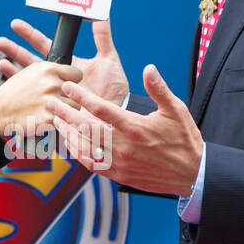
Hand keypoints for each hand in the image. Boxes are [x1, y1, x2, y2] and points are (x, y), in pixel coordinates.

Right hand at [0, 18, 128, 107]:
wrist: (112, 119)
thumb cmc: (111, 89)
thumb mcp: (108, 61)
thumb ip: (102, 39)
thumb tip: (101, 15)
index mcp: (65, 66)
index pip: (44, 45)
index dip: (30, 34)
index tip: (15, 24)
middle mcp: (54, 79)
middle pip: (30, 60)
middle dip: (14, 50)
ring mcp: (50, 94)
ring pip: (28, 80)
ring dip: (16, 71)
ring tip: (2, 63)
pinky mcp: (49, 113)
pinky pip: (32, 103)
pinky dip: (22, 96)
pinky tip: (14, 91)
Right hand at [0, 58, 80, 135]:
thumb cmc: (12, 93)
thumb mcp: (30, 72)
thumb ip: (50, 72)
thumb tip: (66, 74)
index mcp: (48, 69)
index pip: (76, 73)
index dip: (72, 81)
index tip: (67, 85)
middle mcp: (51, 83)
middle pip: (76, 91)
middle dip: (68, 96)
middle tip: (56, 100)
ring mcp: (51, 101)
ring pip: (73, 107)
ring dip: (65, 110)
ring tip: (51, 110)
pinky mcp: (49, 119)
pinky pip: (64, 120)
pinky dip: (57, 121)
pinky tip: (47, 119)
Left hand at [46, 63, 202, 195]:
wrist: (192, 173)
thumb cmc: (184, 140)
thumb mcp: (176, 110)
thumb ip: (159, 89)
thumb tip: (149, 68)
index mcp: (135, 127)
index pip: (101, 109)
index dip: (81, 96)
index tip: (68, 85)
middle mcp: (124, 147)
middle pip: (86, 129)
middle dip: (65, 114)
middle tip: (51, 102)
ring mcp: (120, 163)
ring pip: (85, 149)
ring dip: (68, 134)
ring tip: (57, 122)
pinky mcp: (120, 175)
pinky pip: (92, 166)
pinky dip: (78, 154)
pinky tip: (71, 145)